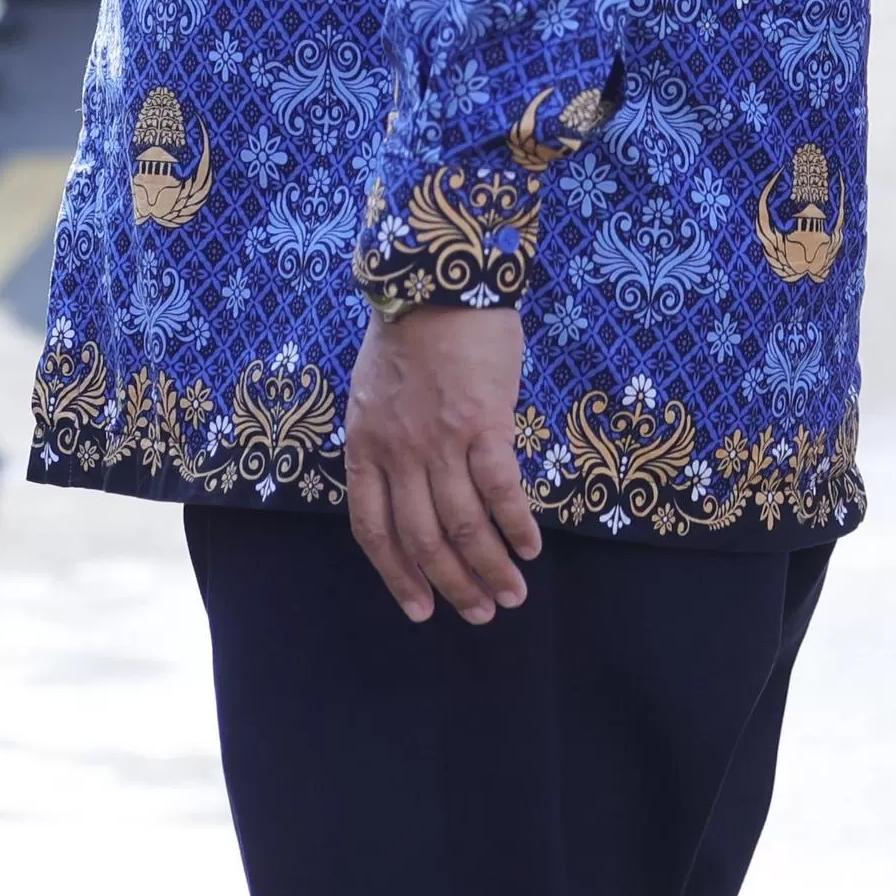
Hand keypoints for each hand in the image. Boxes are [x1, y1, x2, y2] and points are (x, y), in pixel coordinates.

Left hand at [344, 304, 540, 625]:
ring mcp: (439, 441)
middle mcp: (398, 452)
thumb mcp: (372, 394)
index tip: (419, 608)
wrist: (437, 281)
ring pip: (464, 526)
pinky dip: (517, 526)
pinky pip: (501, 491)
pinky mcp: (483, 425)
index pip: (372, 530)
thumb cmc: (407, 335)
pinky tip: (531, 548)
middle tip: (481, 614)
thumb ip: (386, 443)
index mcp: (364, 446)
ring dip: (491, 568)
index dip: (396, 575)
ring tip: (513, 595)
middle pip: (422, 539)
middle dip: (452, 585)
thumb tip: (412, 490)